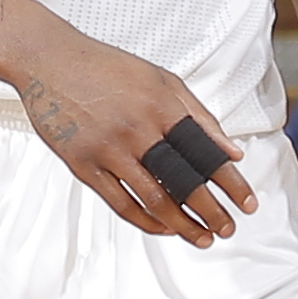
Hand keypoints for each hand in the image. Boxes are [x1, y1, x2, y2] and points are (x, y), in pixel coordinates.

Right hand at [10, 30, 254, 245]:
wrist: (50, 60)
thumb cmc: (108, 68)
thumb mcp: (161, 80)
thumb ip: (198, 115)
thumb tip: (232, 152)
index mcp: (161, 105)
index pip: (205, 151)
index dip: (230, 182)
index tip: (248, 203)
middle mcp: (136, 129)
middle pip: (183, 181)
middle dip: (211, 212)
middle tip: (228, 229)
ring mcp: (108, 149)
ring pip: (153, 199)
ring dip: (182, 225)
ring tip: (202, 238)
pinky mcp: (82, 165)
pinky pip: (120, 203)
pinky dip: (146, 221)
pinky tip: (164, 229)